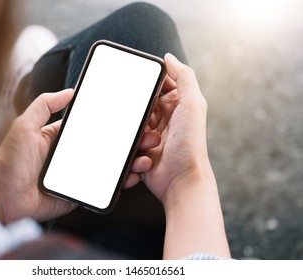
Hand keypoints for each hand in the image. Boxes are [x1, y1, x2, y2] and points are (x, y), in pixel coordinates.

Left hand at [0, 89, 156, 222]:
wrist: (2, 198)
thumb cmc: (10, 161)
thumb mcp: (25, 126)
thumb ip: (44, 105)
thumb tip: (70, 91)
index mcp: (64, 137)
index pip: (95, 127)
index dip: (115, 122)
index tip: (133, 117)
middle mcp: (76, 154)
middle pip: (109, 146)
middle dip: (131, 141)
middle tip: (149, 137)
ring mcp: (80, 174)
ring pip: (112, 166)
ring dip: (132, 161)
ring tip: (147, 156)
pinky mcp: (82, 192)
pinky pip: (105, 187)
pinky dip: (122, 182)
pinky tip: (135, 175)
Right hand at [144, 53, 209, 205]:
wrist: (181, 181)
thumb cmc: (190, 145)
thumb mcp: (193, 105)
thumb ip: (184, 77)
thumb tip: (169, 57)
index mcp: (178, 104)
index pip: (158, 84)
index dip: (148, 85)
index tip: (139, 87)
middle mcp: (165, 117)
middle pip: (141, 104)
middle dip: (139, 112)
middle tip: (145, 122)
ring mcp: (152, 134)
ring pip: (132, 124)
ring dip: (137, 134)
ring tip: (151, 145)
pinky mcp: (141, 149)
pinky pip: (128, 142)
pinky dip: (134, 149)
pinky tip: (146, 157)